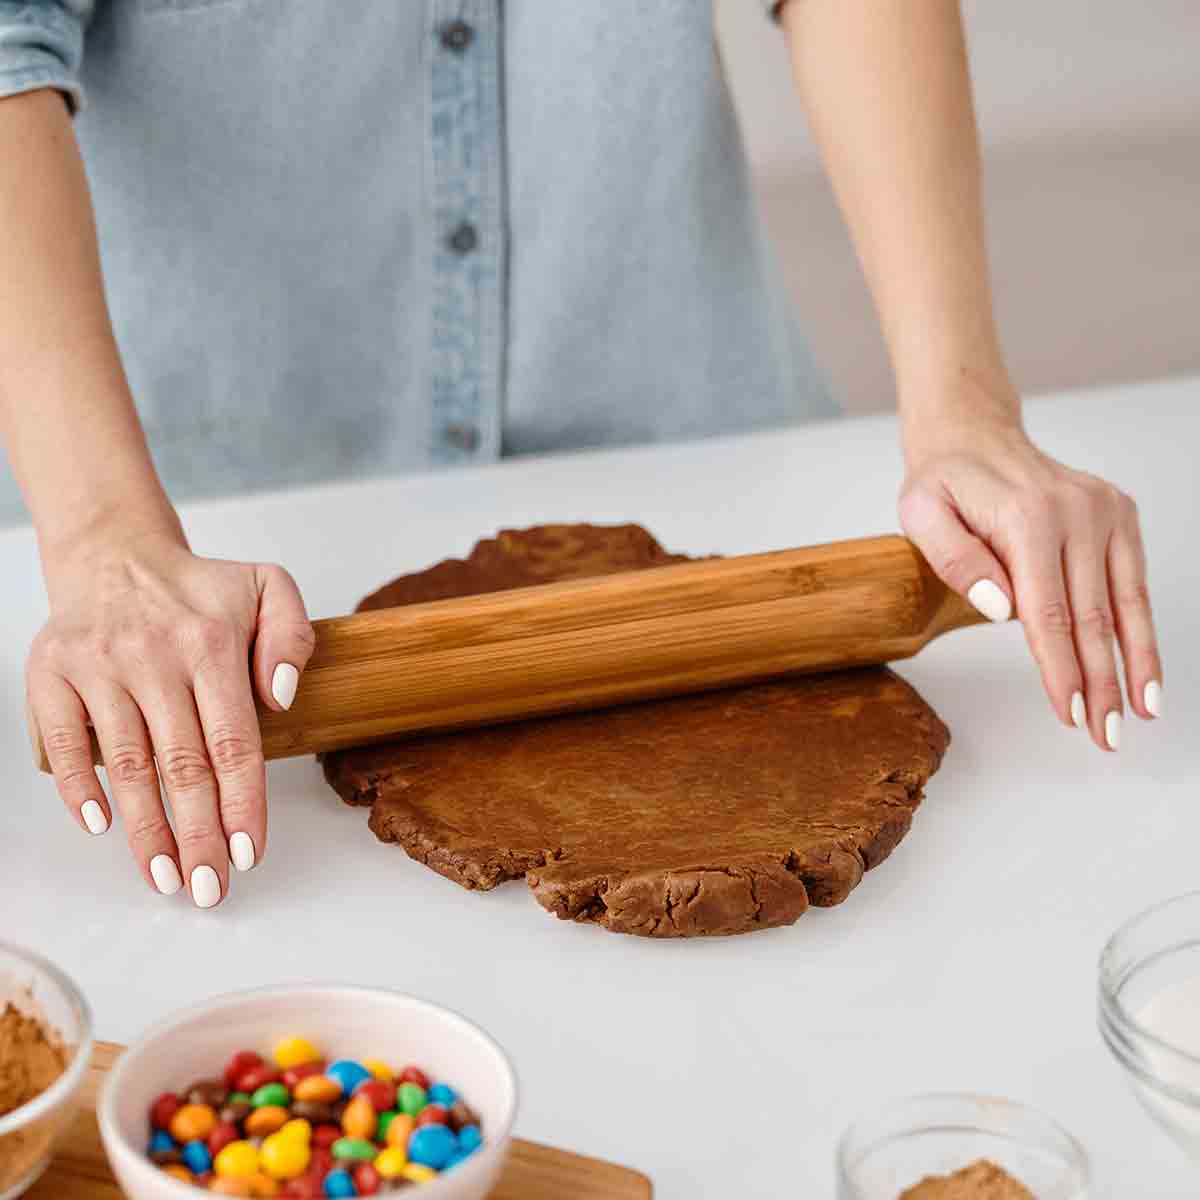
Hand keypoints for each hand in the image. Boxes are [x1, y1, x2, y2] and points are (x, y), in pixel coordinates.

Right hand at [27, 522, 315, 905]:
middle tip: (208, 887)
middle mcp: (154, 656)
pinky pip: (65, 742)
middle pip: (182, 765)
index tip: (248, 852)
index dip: (242, 803)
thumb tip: (282, 696)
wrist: (117, 556)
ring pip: (128, 764)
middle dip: (198, 835)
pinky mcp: (53, 674)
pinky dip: (80, 787)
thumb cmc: (199, 589)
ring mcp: (99, 666)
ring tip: (165, 877)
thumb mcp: (268, 587)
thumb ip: (291, 635)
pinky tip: (102, 826)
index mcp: (211, 642)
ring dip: (146, 829)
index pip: (234, 740)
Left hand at [899, 396, 1161, 751]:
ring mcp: (1104, 511)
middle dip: (1101, 682)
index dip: (1061, 670)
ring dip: (1133, 665)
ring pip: (1125, 604)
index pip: (1047, 613)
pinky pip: (1133, 583)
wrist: (973, 434)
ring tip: (1138, 715)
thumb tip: (1001, 609)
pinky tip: (1146, 670)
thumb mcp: (920, 513)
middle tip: (1105, 735)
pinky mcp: (1118, 514)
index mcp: (1028, 517)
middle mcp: (1077, 512)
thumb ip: (956, 559)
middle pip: (1092, 616)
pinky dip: (1141, 629)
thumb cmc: (942, 481)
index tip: (1070, 713)